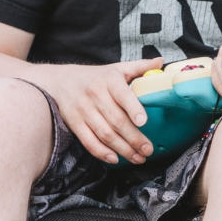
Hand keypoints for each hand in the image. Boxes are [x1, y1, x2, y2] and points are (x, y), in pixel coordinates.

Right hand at [42, 57, 162, 165]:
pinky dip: (101, 152)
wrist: (60, 81)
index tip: (143, 121)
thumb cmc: (95, 77)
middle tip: (148, 150)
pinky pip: (89, 141)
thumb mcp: (116, 68)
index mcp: (109, 79)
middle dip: (134, 138)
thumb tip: (161, 62)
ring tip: (137, 158)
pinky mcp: (75, 123)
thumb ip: (140, 67)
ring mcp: (83, 110)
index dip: (133, 108)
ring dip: (123, 149)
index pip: (122, 94)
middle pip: (116, 120)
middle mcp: (95, 94)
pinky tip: (115, 158)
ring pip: (105, 134)